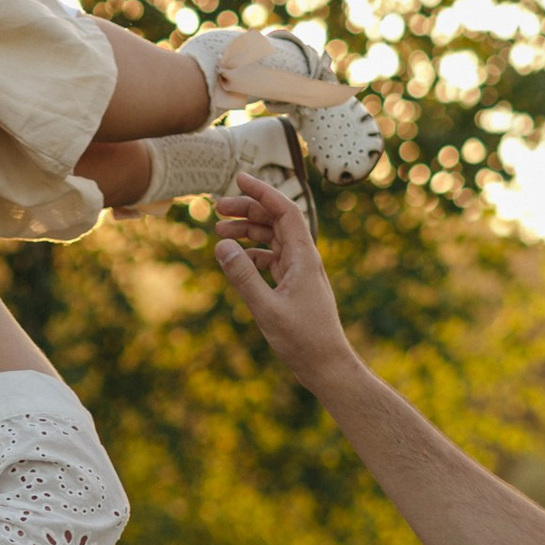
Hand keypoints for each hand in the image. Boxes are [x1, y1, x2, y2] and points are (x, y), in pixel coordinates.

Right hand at [214, 169, 354, 387]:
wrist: (327, 365)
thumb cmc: (303, 340)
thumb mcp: (267, 309)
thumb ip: (243, 277)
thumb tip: (221, 245)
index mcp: (304, 257)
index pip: (284, 211)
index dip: (262, 192)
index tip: (239, 179)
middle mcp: (304, 258)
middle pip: (276, 220)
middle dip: (248, 209)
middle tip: (217, 207)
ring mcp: (300, 271)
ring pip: (273, 239)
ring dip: (248, 230)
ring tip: (219, 231)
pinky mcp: (294, 285)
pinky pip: (272, 259)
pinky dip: (253, 253)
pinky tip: (237, 260)